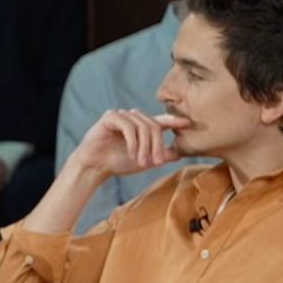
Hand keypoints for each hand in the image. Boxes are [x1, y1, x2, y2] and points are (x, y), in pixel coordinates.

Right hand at [73, 109, 191, 179]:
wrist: (95, 166)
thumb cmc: (118, 162)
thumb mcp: (145, 160)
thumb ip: (162, 155)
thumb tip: (181, 153)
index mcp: (141, 125)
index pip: (161, 120)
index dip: (174, 121)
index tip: (187, 124)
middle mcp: (133, 117)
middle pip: (153, 126)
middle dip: (157, 145)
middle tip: (157, 163)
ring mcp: (122, 115)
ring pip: (142, 127)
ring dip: (144, 147)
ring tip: (141, 163)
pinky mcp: (111, 117)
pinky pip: (128, 126)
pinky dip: (132, 142)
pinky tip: (131, 155)